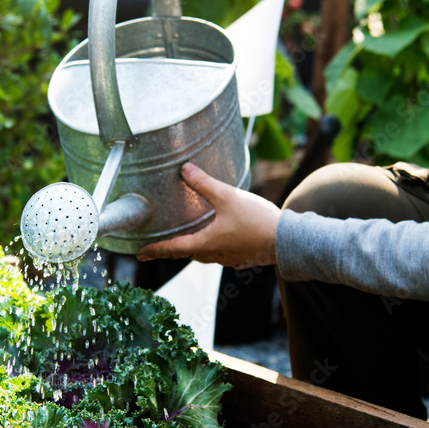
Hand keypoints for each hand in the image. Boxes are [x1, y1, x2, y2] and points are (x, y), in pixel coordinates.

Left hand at [137, 163, 280, 268]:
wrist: (288, 240)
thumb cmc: (257, 221)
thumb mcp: (228, 197)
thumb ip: (204, 184)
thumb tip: (184, 169)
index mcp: (204, 244)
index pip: (171, 248)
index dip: (154, 250)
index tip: (140, 254)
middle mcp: (213, 255)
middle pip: (185, 254)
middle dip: (169, 251)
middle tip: (156, 249)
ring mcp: (228, 258)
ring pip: (202, 255)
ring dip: (189, 250)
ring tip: (183, 242)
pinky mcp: (241, 257)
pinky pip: (218, 254)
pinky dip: (208, 248)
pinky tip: (214, 240)